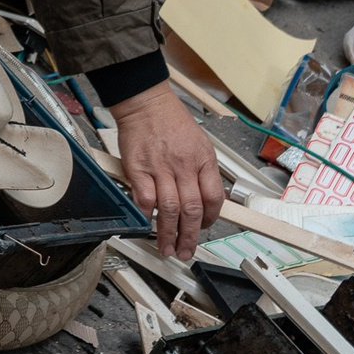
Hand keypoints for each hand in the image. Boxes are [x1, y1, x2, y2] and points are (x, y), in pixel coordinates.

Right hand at [109, 82, 224, 260]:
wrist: (146, 103)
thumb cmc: (171, 121)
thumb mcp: (200, 142)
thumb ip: (202, 171)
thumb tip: (205, 199)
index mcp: (203, 160)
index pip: (214, 198)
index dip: (211, 219)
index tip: (204, 228)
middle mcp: (185, 166)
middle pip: (192, 210)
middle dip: (190, 237)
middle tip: (186, 251)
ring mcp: (161, 168)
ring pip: (169, 210)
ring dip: (168, 234)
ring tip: (166, 247)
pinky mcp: (139, 169)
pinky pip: (144, 200)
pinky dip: (146, 216)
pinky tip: (146, 225)